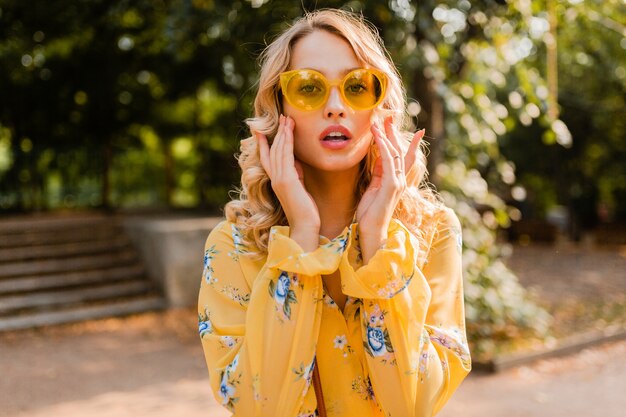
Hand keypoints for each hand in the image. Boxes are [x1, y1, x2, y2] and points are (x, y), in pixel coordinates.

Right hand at [257, 115, 319, 249]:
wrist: (305, 227)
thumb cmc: (305, 211)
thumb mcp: (299, 188)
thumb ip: (296, 175)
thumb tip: (297, 162)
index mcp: (276, 181)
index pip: (267, 159)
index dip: (264, 144)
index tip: (262, 131)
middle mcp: (275, 179)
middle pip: (273, 150)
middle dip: (277, 133)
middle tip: (282, 118)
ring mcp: (279, 179)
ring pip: (279, 151)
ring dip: (283, 134)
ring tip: (287, 120)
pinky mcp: (287, 180)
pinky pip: (286, 156)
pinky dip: (287, 142)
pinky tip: (289, 132)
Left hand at [356, 116, 424, 261]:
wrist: (371, 232)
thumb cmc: (370, 214)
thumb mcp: (373, 189)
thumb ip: (378, 173)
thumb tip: (378, 157)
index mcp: (395, 181)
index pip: (403, 157)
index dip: (407, 142)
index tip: (409, 127)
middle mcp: (400, 180)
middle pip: (400, 150)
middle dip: (394, 133)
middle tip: (389, 116)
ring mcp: (398, 183)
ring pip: (395, 153)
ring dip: (386, 136)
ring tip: (379, 122)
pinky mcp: (391, 186)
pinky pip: (389, 162)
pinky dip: (384, 147)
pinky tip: (378, 137)